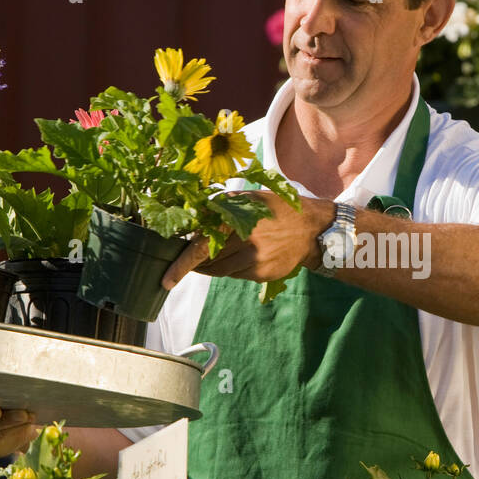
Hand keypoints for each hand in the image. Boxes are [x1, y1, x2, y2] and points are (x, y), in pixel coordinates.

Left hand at [162, 193, 332, 288]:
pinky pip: (236, 274)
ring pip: (221, 270)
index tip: (167, 280)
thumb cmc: (275, 209)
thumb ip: (221, 206)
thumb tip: (192, 215)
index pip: (202, 247)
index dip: (182, 265)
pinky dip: (231, 267)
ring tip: (214, 255)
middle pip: (209, 262)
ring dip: (211, 265)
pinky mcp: (261, 274)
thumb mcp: (249, 199)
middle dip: (194, 264)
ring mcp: (254, 262)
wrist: (311, 230)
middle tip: (185, 262)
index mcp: (237, 222)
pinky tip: (240, 255)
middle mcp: (245, 244)